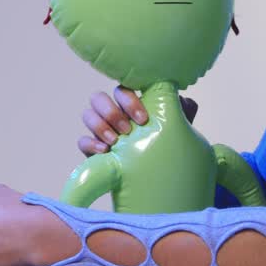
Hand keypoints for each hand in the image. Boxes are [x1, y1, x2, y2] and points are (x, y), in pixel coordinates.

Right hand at [78, 87, 197, 155]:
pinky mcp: (92, 150)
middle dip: (111, 112)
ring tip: (116, 141)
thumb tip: (183, 100)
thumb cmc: (166, 144)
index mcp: (131, 103)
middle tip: (128, 129)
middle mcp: (113, 113)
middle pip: (98, 98)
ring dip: (100, 125)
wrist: (158, 175)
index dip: (128, 100)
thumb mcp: (177, 127)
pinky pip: (82, 141)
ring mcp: (101, 130)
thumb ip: (183, 110)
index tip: (143, 119)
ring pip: (88, 115)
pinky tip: (105, 151)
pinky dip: (91, 143)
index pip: (122, 89)